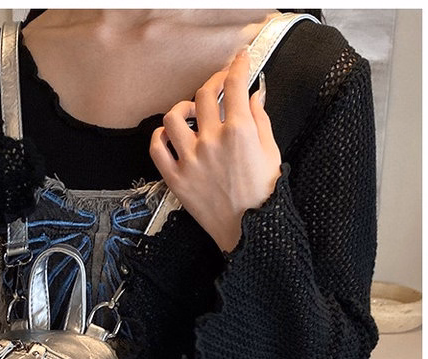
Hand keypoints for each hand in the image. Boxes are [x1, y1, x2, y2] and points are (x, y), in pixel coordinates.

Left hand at [149, 49, 281, 253]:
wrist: (250, 230)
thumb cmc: (263, 193)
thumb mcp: (270, 151)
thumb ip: (259, 119)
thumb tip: (253, 94)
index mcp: (239, 132)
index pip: (233, 85)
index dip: (237, 65)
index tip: (239, 59)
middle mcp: (211, 142)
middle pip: (203, 95)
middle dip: (213, 82)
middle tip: (219, 85)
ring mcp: (190, 160)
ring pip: (173, 118)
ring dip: (183, 108)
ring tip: (192, 113)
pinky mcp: (175, 178)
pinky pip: (156, 149)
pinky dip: (160, 136)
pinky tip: (169, 135)